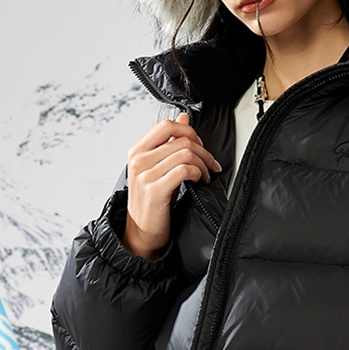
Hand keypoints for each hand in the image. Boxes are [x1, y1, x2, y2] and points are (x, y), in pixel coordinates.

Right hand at [123, 113, 220, 258]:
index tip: (200, 145)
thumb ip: (169, 143)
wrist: (141, 233)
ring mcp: (145, 174)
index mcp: (138, 151)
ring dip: (203, 164)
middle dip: (204, 152)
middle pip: (181, 140)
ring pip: (185, 153)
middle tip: (211, 165)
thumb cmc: (152, 202)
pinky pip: (184, 170)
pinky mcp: (154, 189)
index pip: (166, 125)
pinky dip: (198, 173)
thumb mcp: (158, 168)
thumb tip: (184, 116)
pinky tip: (199, 182)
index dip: (189, 131)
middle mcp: (139, 160)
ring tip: (205, 176)